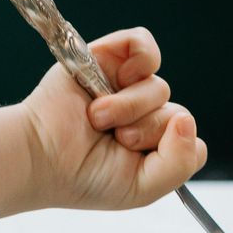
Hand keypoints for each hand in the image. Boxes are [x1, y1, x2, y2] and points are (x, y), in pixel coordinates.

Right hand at [18, 27, 207, 211]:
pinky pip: (144, 44)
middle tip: (113, 140)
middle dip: (146, 131)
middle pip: (177, 115)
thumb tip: (187, 119)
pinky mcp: (107, 57)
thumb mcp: (143, 189)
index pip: (191, 141)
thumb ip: (180, 163)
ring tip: (97, 118)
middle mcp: (142, 115)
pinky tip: (120, 78)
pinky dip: (140, 58)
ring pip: (159, 87)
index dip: (172, 150)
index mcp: (152, 147)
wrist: (42, 156)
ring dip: (129, 107)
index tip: (140, 159)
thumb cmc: (85, 178)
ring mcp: (125, 86)